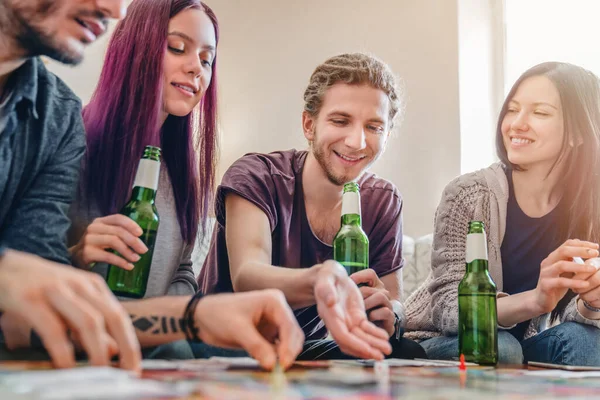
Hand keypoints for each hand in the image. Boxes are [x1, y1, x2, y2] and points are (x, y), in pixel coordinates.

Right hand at [0, 250, 140, 370]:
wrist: (4, 265)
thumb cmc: (39, 287)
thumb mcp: (70, 303)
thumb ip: (92, 325)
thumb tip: (115, 350)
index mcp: (93, 285)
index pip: (120, 316)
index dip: (131, 343)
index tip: (136, 366)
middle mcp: (80, 285)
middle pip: (113, 318)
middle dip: (126, 348)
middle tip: (129, 373)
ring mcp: (57, 290)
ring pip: (89, 322)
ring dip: (98, 352)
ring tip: (102, 374)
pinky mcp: (32, 299)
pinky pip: (54, 329)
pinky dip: (63, 351)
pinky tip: (67, 367)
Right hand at [69, 214, 147, 270]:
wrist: (74, 259)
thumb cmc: (95, 247)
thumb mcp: (105, 236)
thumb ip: (118, 233)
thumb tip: (140, 239)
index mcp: (100, 222)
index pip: (118, 218)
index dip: (131, 224)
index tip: (141, 233)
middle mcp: (93, 228)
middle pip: (118, 231)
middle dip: (134, 241)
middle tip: (143, 250)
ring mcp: (89, 240)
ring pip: (114, 242)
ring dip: (128, 251)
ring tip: (136, 258)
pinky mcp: (87, 253)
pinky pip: (108, 256)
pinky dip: (121, 262)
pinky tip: (129, 266)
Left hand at [194, 290, 304, 370]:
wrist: (202, 316)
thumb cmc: (218, 315)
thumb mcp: (237, 330)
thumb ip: (256, 346)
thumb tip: (273, 365)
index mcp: (273, 301)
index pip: (289, 325)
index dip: (289, 345)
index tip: (283, 364)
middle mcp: (278, 309)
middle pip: (293, 333)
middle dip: (289, 351)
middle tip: (280, 369)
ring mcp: (273, 321)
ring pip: (288, 341)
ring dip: (283, 354)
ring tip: (271, 366)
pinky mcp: (268, 332)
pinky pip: (278, 347)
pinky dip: (275, 356)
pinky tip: (266, 362)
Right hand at [314, 260, 391, 359]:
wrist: (330, 275)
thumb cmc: (327, 275)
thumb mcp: (326, 276)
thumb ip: (325, 289)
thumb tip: (330, 301)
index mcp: (329, 314)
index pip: (341, 334)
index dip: (354, 344)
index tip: (368, 349)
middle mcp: (337, 322)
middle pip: (351, 342)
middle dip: (366, 350)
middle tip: (381, 356)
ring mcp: (347, 321)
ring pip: (359, 338)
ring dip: (373, 345)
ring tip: (387, 349)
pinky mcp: (355, 317)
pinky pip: (365, 330)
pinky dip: (374, 335)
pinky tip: (384, 337)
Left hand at [350, 269, 395, 336]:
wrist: (382, 328)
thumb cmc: (367, 312)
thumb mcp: (359, 300)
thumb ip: (351, 292)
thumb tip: (340, 287)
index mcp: (375, 286)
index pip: (370, 274)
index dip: (360, 276)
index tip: (349, 282)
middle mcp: (383, 293)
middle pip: (371, 288)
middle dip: (360, 294)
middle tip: (350, 302)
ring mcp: (388, 304)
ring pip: (380, 296)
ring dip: (368, 303)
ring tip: (359, 311)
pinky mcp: (391, 317)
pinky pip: (385, 312)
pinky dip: (375, 315)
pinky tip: (367, 320)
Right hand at [534, 240, 597, 313]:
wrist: (541, 300)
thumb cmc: (556, 285)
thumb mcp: (566, 271)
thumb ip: (573, 261)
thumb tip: (586, 248)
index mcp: (553, 257)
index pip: (567, 244)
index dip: (582, 244)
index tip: (596, 247)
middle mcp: (548, 262)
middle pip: (563, 251)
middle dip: (581, 251)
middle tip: (596, 253)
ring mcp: (545, 273)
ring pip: (561, 265)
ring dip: (579, 266)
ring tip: (593, 269)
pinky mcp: (545, 285)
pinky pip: (561, 282)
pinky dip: (574, 282)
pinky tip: (586, 284)